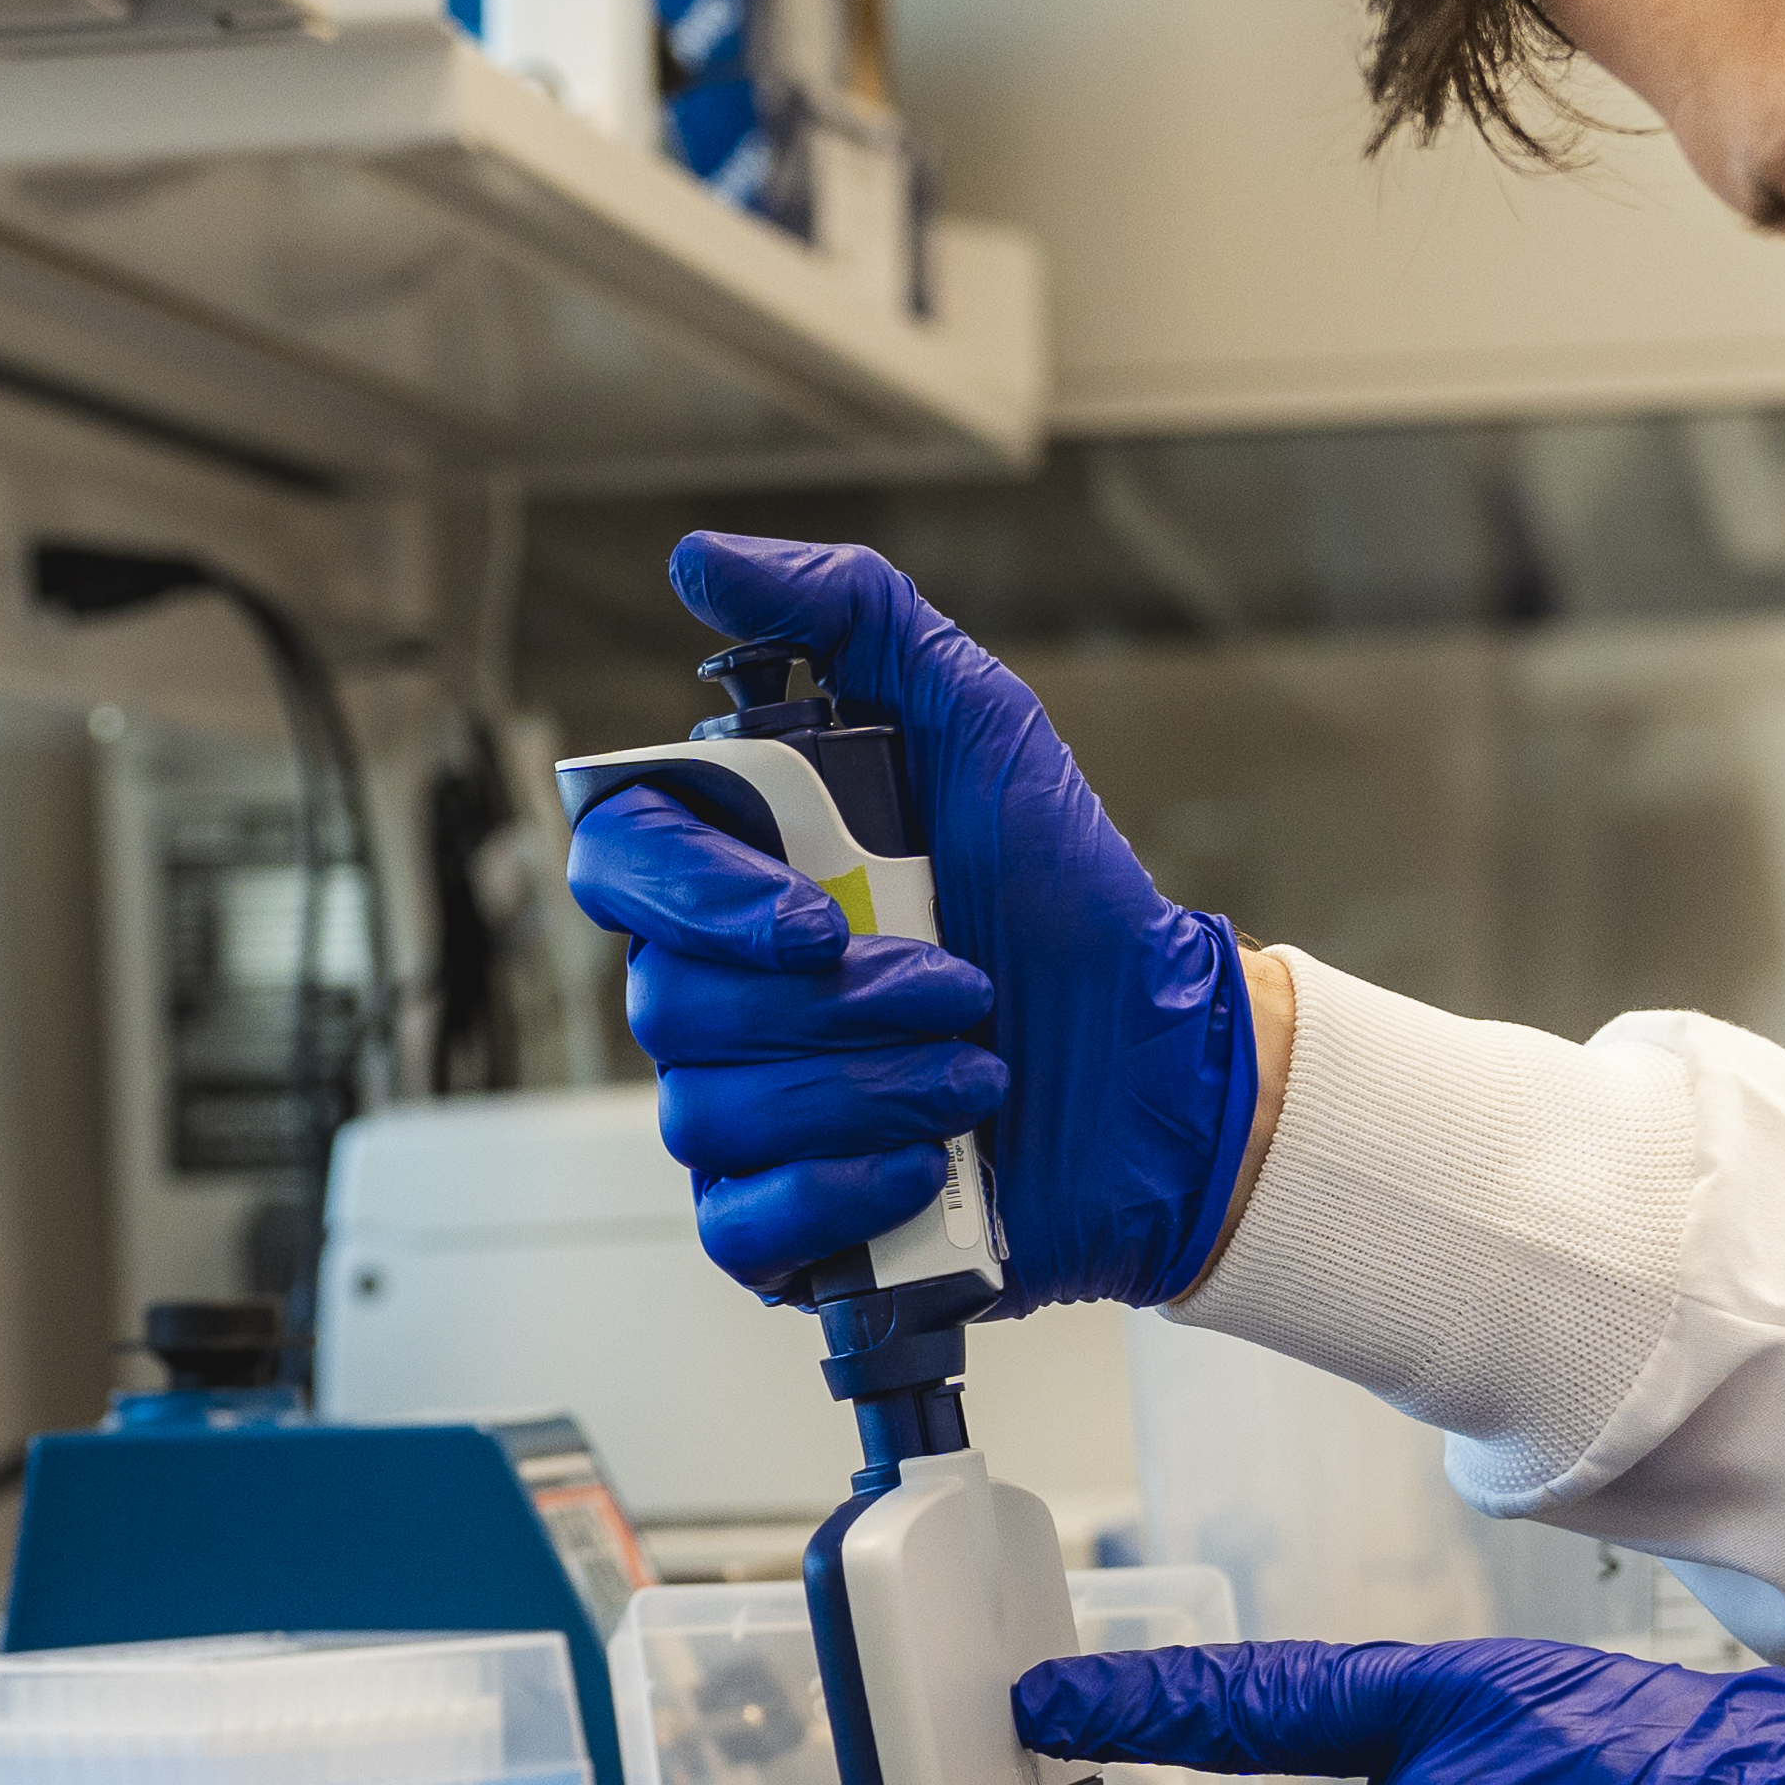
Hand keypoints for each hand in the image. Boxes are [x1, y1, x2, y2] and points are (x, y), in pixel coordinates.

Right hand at [562, 531, 1263, 1310]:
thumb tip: (703, 560)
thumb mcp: (982, 721)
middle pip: (667, 1003)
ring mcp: (743, 1111)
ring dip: (869, 1091)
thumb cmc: (1069, 899)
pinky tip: (928, 1164)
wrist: (1163, 1065)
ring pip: (707, 1111)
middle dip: (839, 1008)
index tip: (815, 919)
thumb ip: (849, 614)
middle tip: (963, 990)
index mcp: (740, 873)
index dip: (696, 898)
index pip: (621, 864)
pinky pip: (738, 1225)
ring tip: (976, 1073)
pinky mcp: (782, 1222)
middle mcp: (722, 990)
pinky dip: (841, 1192)